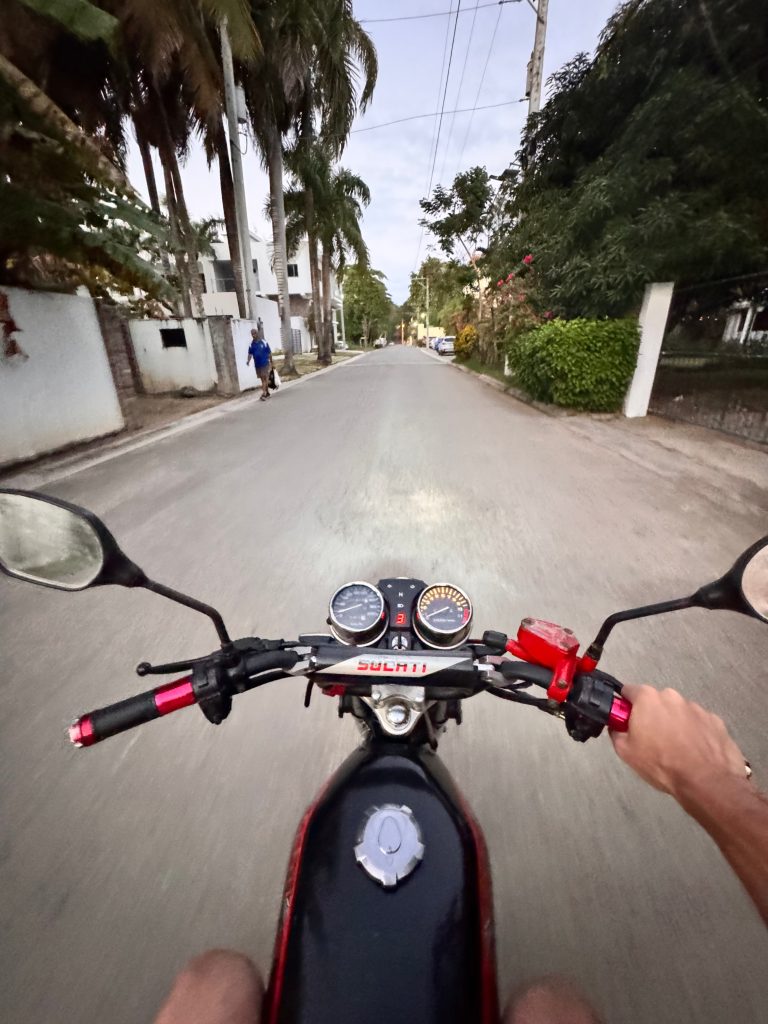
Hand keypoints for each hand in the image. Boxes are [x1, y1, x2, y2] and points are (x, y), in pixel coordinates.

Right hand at [611, 684, 747, 799]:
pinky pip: (697, 723)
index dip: (625, 707)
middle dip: (651, 717)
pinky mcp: (713, 720)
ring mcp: (695, 707)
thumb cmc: (664, 764)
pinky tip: (692, 752)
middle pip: (655, 702)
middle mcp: (671, 697)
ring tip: (674, 750)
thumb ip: (616, 732)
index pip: (628, 691)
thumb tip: (617, 728)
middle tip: (649, 740)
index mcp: (647, 699)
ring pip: (677, 712)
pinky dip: (693, 733)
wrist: (705, 780)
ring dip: (673, 725)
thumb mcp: (625, 752)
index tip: (626, 722)